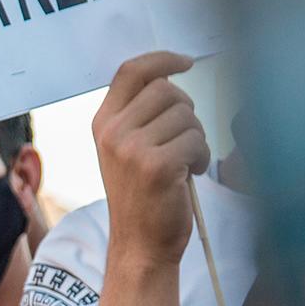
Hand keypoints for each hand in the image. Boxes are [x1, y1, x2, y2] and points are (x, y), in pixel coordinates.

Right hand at [93, 51, 209, 265]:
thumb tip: (170, 77)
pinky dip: (201, 157)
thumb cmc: (142, 197)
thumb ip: (139, 115)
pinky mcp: (156, 166)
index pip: (131, 71)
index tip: (186, 62)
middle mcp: (112, 133)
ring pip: (186, 115)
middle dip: (187, 112)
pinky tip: (189, 175)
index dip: (162, 59)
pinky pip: (195, 140)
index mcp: (103, 124)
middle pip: (166, 90)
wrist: (139, 246)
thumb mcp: (126, 150)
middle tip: (184, 141)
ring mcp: (132, 149)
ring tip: (185, 163)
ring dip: (196, 138)